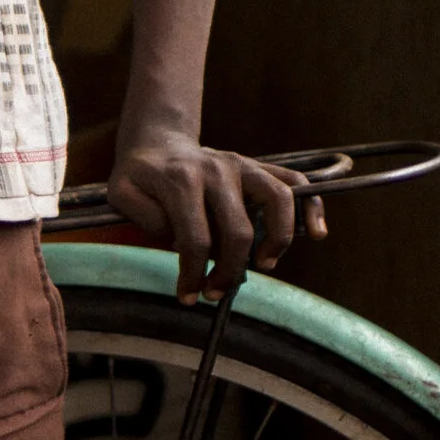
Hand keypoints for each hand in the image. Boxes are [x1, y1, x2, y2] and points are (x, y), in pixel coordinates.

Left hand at [105, 132, 324, 304]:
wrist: (158, 142)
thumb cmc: (140, 176)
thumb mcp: (122, 194)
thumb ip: (146, 219)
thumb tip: (183, 243)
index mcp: (181, 179)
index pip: (196, 239)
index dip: (194, 275)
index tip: (189, 296)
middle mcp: (217, 169)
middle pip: (238, 230)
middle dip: (229, 271)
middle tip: (217, 292)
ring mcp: (242, 165)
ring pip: (276, 199)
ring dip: (277, 239)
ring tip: (265, 265)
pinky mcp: (258, 166)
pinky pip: (294, 182)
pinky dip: (312, 205)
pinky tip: (317, 232)